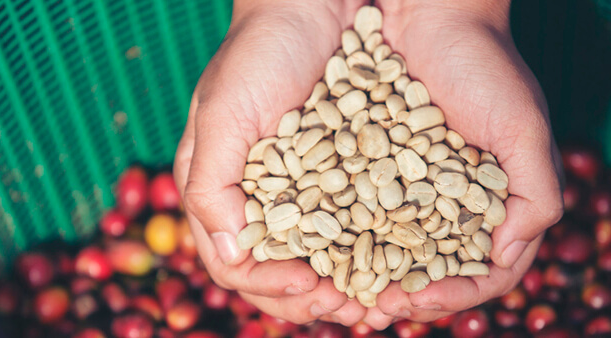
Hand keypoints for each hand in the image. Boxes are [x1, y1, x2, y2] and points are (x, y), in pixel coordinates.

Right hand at [173, 0, 368, 324]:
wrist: (314, 4)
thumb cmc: (260, 53)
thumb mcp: (223, 115)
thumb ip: (212, 186)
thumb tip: (230, 254)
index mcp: (220, 191)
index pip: (237, 264)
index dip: (272, 286)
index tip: (312, 288)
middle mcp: (261, 198)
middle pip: (281, 272)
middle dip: (315, 299)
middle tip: (355, 311)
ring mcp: (305, 188)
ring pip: (322, 257)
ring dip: (348, 285)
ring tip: (380, 302)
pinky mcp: (345, 173)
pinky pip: (356, 223)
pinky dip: (373, 250)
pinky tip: (398, 261)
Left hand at [360, 0, 564, 327]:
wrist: (431, 14)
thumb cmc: (486, 66)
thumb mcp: (524, 128)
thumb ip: (536, 195)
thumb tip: (507, 255)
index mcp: (500, 205)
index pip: (485, 272)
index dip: (456, 295)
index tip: (420, 300)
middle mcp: (456, 205)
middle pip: (435, 271)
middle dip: (406, 297)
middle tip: (372, 310)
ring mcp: (415, 188)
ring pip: (394, 250)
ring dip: (371, 277)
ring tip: (344, 292)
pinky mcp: (376, 168)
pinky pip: (360, 212)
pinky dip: (345, 237)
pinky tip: (322, 250)